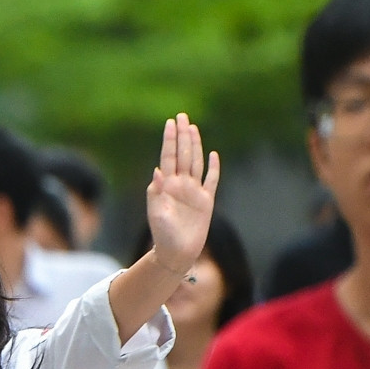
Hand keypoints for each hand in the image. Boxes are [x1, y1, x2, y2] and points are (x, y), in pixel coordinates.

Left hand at [147, 114, 219, 276]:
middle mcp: (180, 184)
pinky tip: (213, 155)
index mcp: (167, 186)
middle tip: (182, 116)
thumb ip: (156, 193)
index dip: (170, 140)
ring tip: (192, 128)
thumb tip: (157, 171)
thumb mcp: (156, 214)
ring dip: (195, 145)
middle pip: (182, 154)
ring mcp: (193, 191)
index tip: (170, 123)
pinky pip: (212, 180)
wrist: (176, 252)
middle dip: (182, 135)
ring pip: (196, 162)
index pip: (169, 157)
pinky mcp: (206, 201)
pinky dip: (213, 167)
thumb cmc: (163, 235)